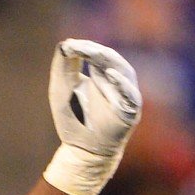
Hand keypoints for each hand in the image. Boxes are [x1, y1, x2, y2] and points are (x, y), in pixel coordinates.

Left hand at [43, 39, 141, 194]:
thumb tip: (64, 44)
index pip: (97, 55)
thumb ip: (63, 69)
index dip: (84, 48)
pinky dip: (121, 83)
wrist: (81, 150)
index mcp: (102, 75)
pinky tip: (109, 74)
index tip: (68, 45)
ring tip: (92, 53)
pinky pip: (130, 94)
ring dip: (108, 61)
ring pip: (124, 72)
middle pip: (111, 60)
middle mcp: (117, 82)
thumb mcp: (62, 91)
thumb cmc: (73, 120)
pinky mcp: (131, 111)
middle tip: (78, 46)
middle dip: (95, 51)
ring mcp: (126, 95)